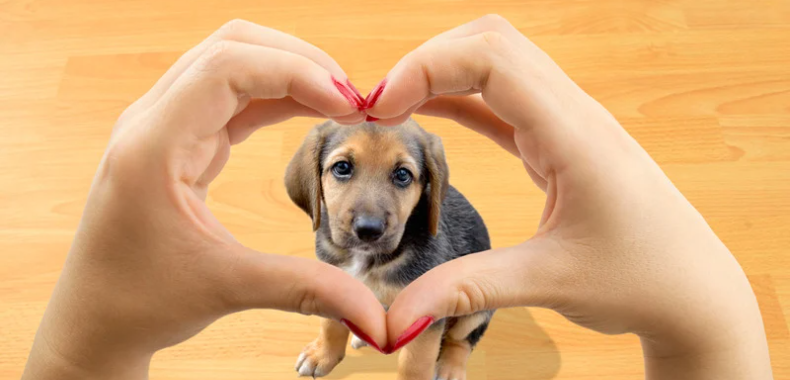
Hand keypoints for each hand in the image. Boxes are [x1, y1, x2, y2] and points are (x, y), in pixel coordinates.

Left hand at [22, 20, 385, 379]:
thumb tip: (375, 315)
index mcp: (153, 145)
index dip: (296, 73)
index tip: (348, 106)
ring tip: (340, 104)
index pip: (227, 68)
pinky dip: (275, 97)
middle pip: (231, 48)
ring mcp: (162, 127)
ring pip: (231, 64)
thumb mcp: (227, 289)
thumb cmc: (142, 302)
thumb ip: (305, 289)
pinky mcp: (177, 141)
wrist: (96, 319)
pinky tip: (309, 113)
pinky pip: (230, 97)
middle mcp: (152, 122)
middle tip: (352, 98)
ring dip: (288, 74)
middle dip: (298, 62)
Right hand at [367, 15, 771, 378]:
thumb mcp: (550, 282)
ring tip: (392, 107)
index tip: (380, 107)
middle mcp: (573, 115)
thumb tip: (393, 319)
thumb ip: (468, 289)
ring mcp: (568, 125)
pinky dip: (460, 97)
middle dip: (426, 61)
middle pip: (491, 43)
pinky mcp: (560, 144)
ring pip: (497, 63)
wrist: (692, 291)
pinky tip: (428, 112)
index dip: (426, 67)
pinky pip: (503, 101)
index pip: (492, 59)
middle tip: (378, 105)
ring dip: (442, 73)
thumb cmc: (641, 282)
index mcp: (575, 135)